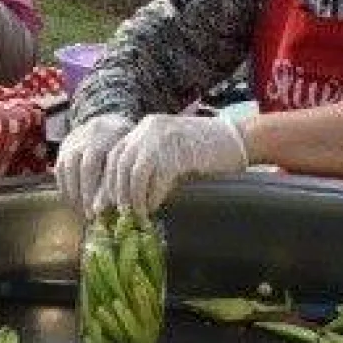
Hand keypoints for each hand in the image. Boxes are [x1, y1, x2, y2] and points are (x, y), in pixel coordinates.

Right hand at [54, 113, 133, 215]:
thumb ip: (112, 182)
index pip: (89, 165)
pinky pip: (59, 167)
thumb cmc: (124, 149)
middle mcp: (83, 135)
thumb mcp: (123, 161)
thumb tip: (100, 210)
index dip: (89, 189)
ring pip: (63, 166)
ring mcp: (72, 139)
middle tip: (85, 212)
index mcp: (101, 137)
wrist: (114, 123)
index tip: (93, 209)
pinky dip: (63, 184)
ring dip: (69, 189)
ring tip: (78, 207)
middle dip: (78, 192)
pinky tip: (72, 198)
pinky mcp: (64, 145)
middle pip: (73, 165)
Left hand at [99, 114, 248, 216]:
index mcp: (144, 127)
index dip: (106, 181)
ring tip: (137, 215)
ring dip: (133, 198)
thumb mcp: (169, 149)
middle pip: (119, 164)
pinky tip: (154, 208)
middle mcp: (149, 129)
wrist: (237, 139)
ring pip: (135, 173)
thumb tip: (125, 196)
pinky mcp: (180, 152)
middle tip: (118, 214)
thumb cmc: (204, 149)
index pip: (114, 155)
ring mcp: (165, 138)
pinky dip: (152, 197)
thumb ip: (148, 163)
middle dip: (115, 193)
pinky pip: (157, 178)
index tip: (105, 203)